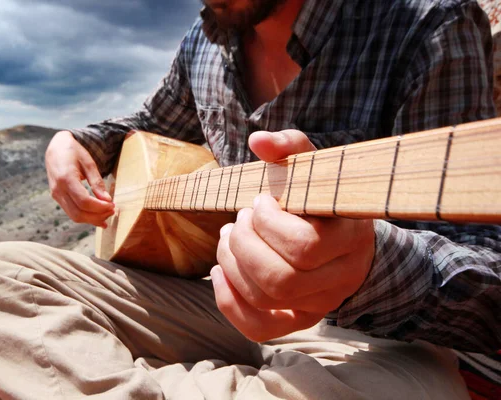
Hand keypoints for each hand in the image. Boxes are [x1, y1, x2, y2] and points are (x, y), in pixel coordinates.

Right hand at [45, 130, 114, 227]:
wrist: (56, 148)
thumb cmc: (74, 152)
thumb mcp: (89, 163)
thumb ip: (97, 182)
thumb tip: (107, 200)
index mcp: (66, 178)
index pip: (84, 201)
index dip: (100, 207)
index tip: (112, 205)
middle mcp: (58, 190)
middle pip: (79, 213)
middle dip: (97, 216)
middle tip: (112, 211)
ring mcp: (56, 195)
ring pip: (74, 216)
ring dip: (92, 219)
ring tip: (107, 214)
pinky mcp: (57, 198)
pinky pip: (71, 212)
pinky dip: (85, 217)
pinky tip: (97, 216)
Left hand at [211, 130, 374, 341]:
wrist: (344, 234)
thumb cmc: (321, 196)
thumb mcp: (311, 166)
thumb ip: (289, 146)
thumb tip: (258, 141)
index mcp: (350, 238)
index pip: (304, 246)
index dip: (269, 224)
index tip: (260, 202)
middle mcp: (340, 279)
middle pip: (281, 280)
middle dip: (244, 245)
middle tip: (239, 220)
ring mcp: (319, 304)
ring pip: (266, 299)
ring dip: (232, 264)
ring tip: (228, 237)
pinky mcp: (298, 319)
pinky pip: (260, 328)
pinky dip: (229, 303)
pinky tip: (219, 272)